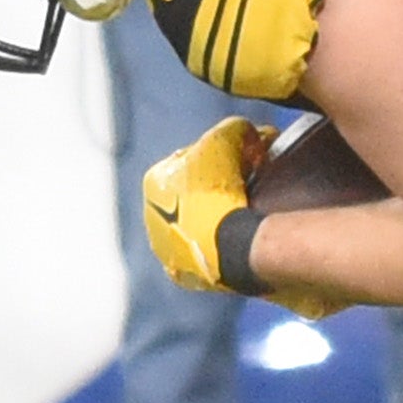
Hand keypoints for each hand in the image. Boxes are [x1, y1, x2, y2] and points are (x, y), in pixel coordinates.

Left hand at [140, 117, 266, 296]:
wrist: (225, 246)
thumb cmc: (217, 191)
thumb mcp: (225, 140)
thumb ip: (234, 128)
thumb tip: (249, 133)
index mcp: (154, 180)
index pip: (194, 157)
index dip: (226, 154)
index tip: (251, 158)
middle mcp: (151, 215)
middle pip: (196, 191)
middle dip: (221, 185)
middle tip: (252, 184)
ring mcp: (167, 247)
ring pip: (199, 222)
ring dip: (220, 214)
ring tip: (249, 213)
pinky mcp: (183, 273)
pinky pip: (206, 250)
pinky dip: (221, 242)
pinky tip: (240, 238)